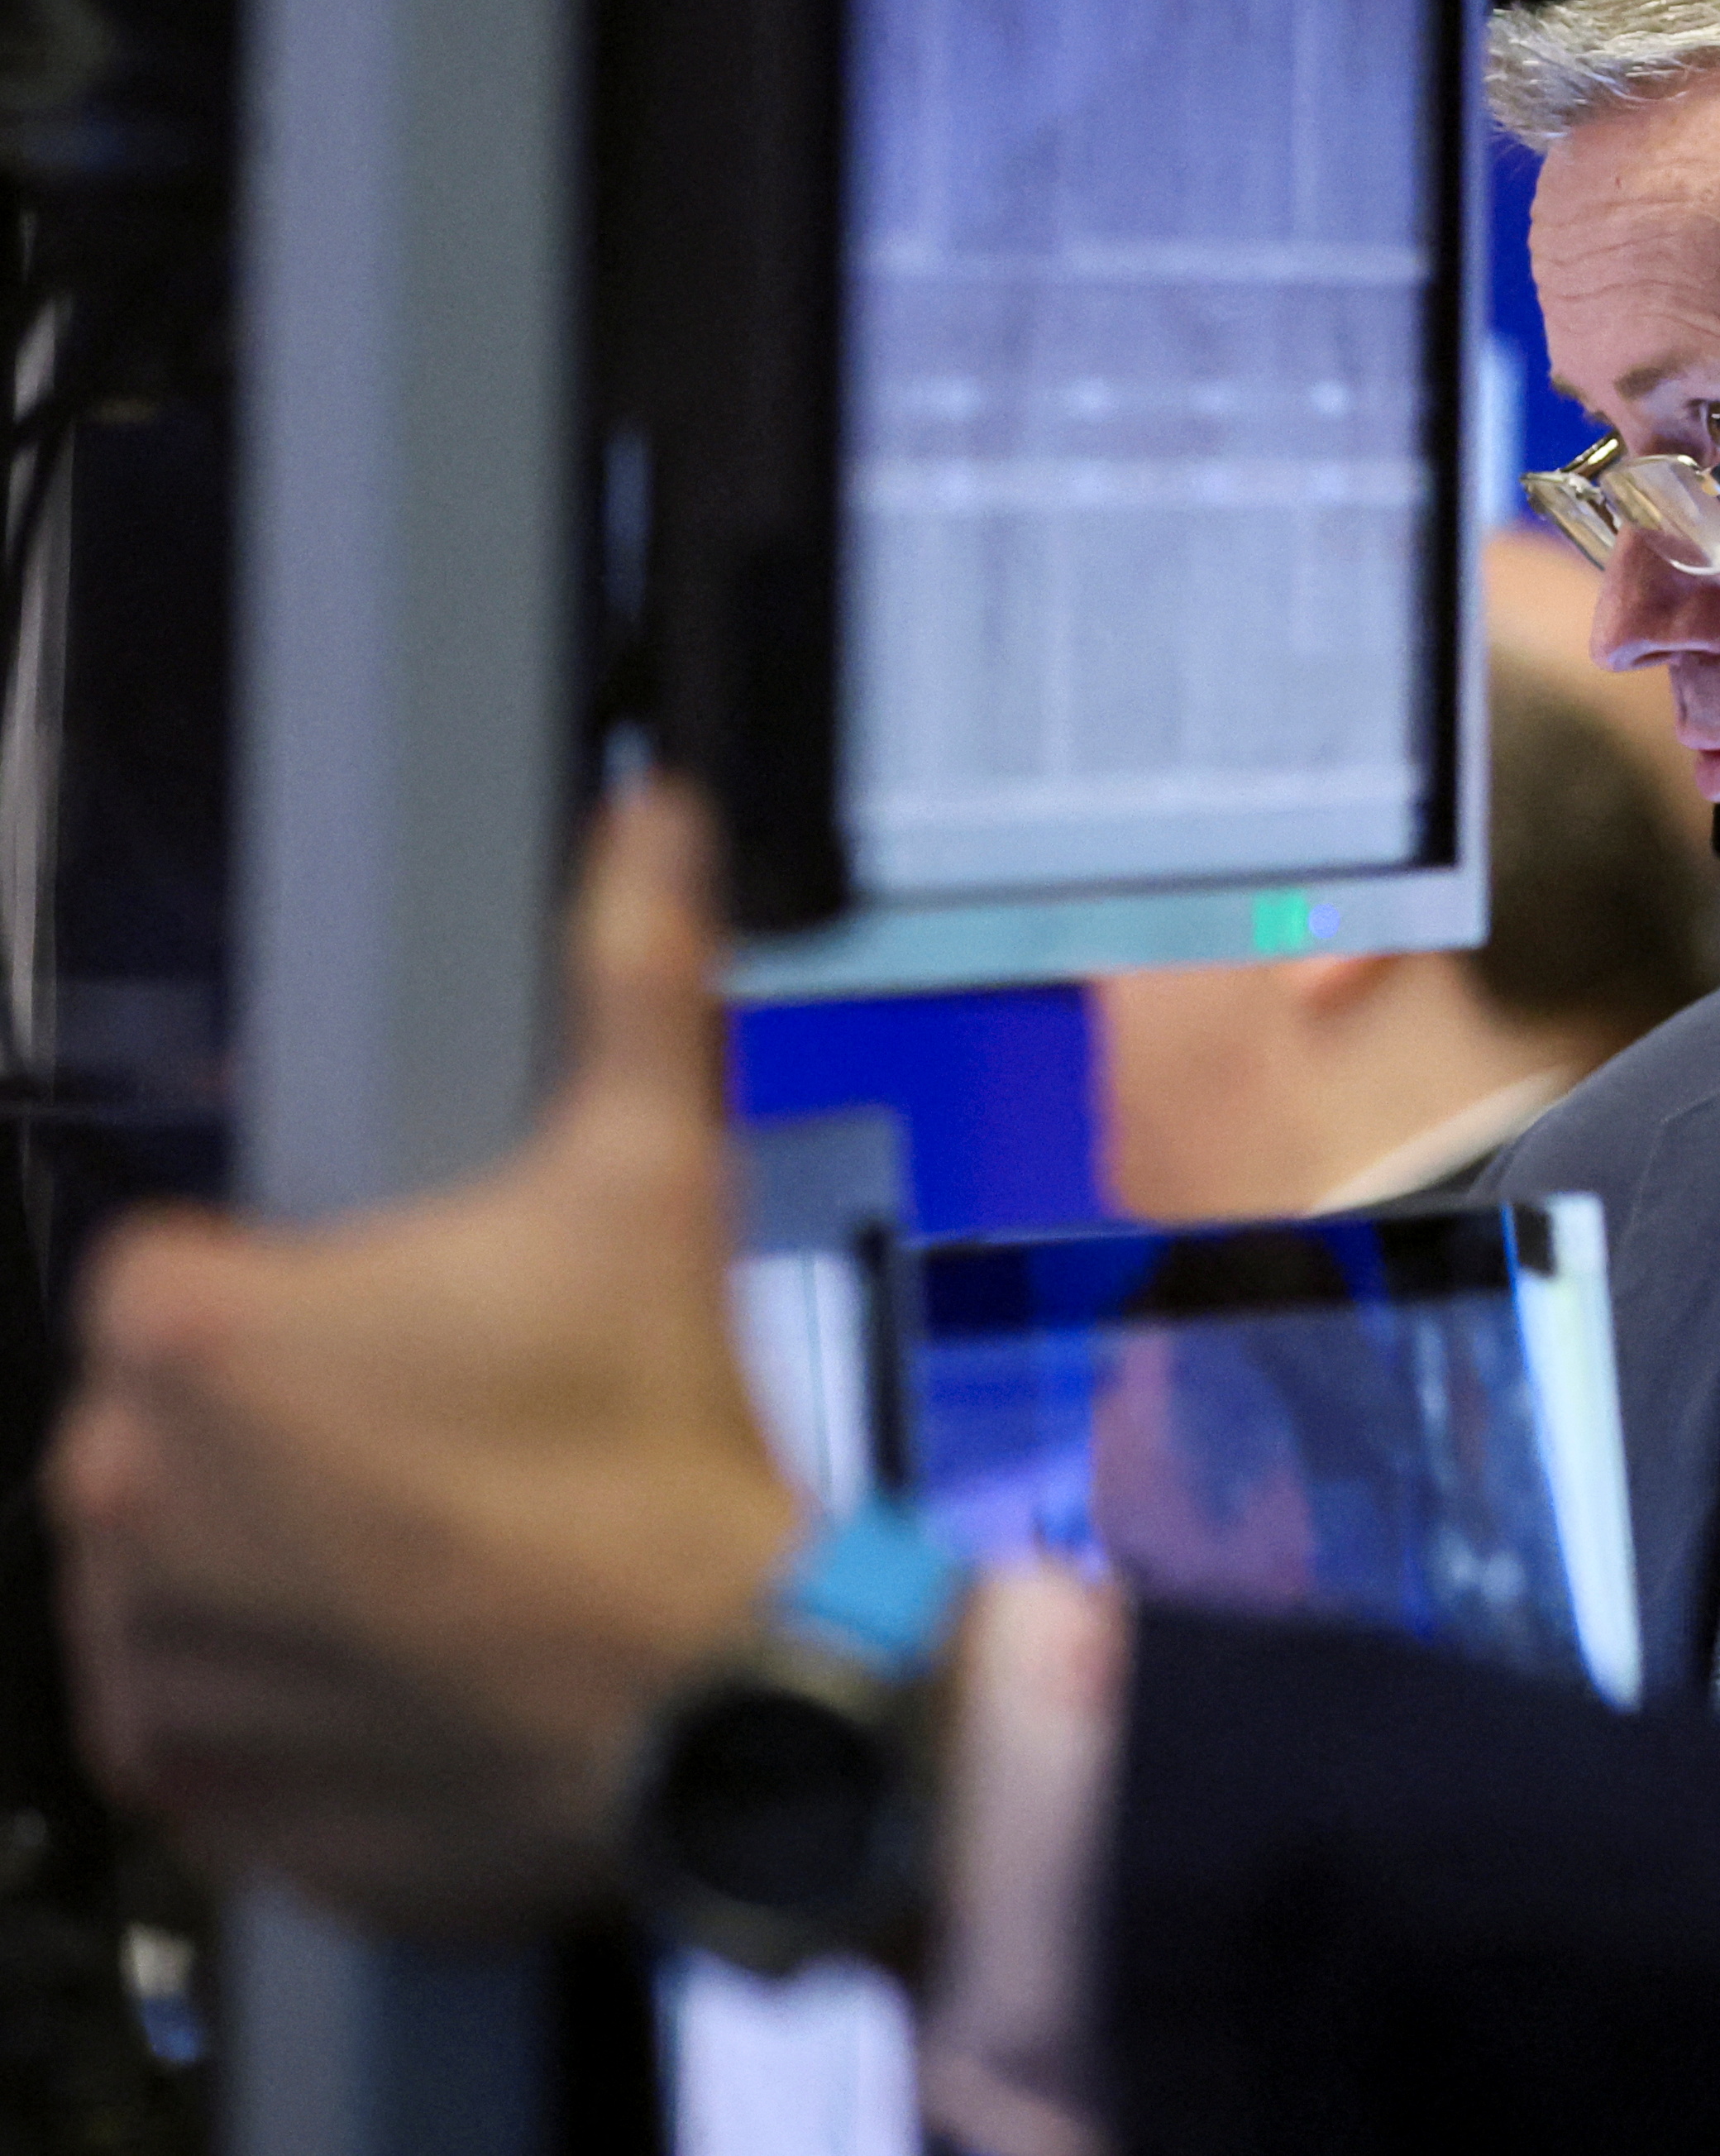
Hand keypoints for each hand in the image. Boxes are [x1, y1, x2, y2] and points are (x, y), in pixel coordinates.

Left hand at [54, 784, 801, 1936]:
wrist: (712, 1691)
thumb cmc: (657, 1450)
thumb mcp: (651, 1173)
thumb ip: (628, 977)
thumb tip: (650, 828)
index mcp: (189, 1333)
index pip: (193, 1281)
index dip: (323, 1303)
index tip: (426, 1338)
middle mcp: (122, 1487)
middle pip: (181, 1423)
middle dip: (299, 1432)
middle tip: (463, 1449)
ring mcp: (142, 1646)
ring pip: (188, 1565)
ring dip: (285, 1560)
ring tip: (451, 1559)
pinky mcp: (182, 1775)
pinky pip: (196, 1719)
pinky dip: (281, 1699)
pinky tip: (412, 1658)